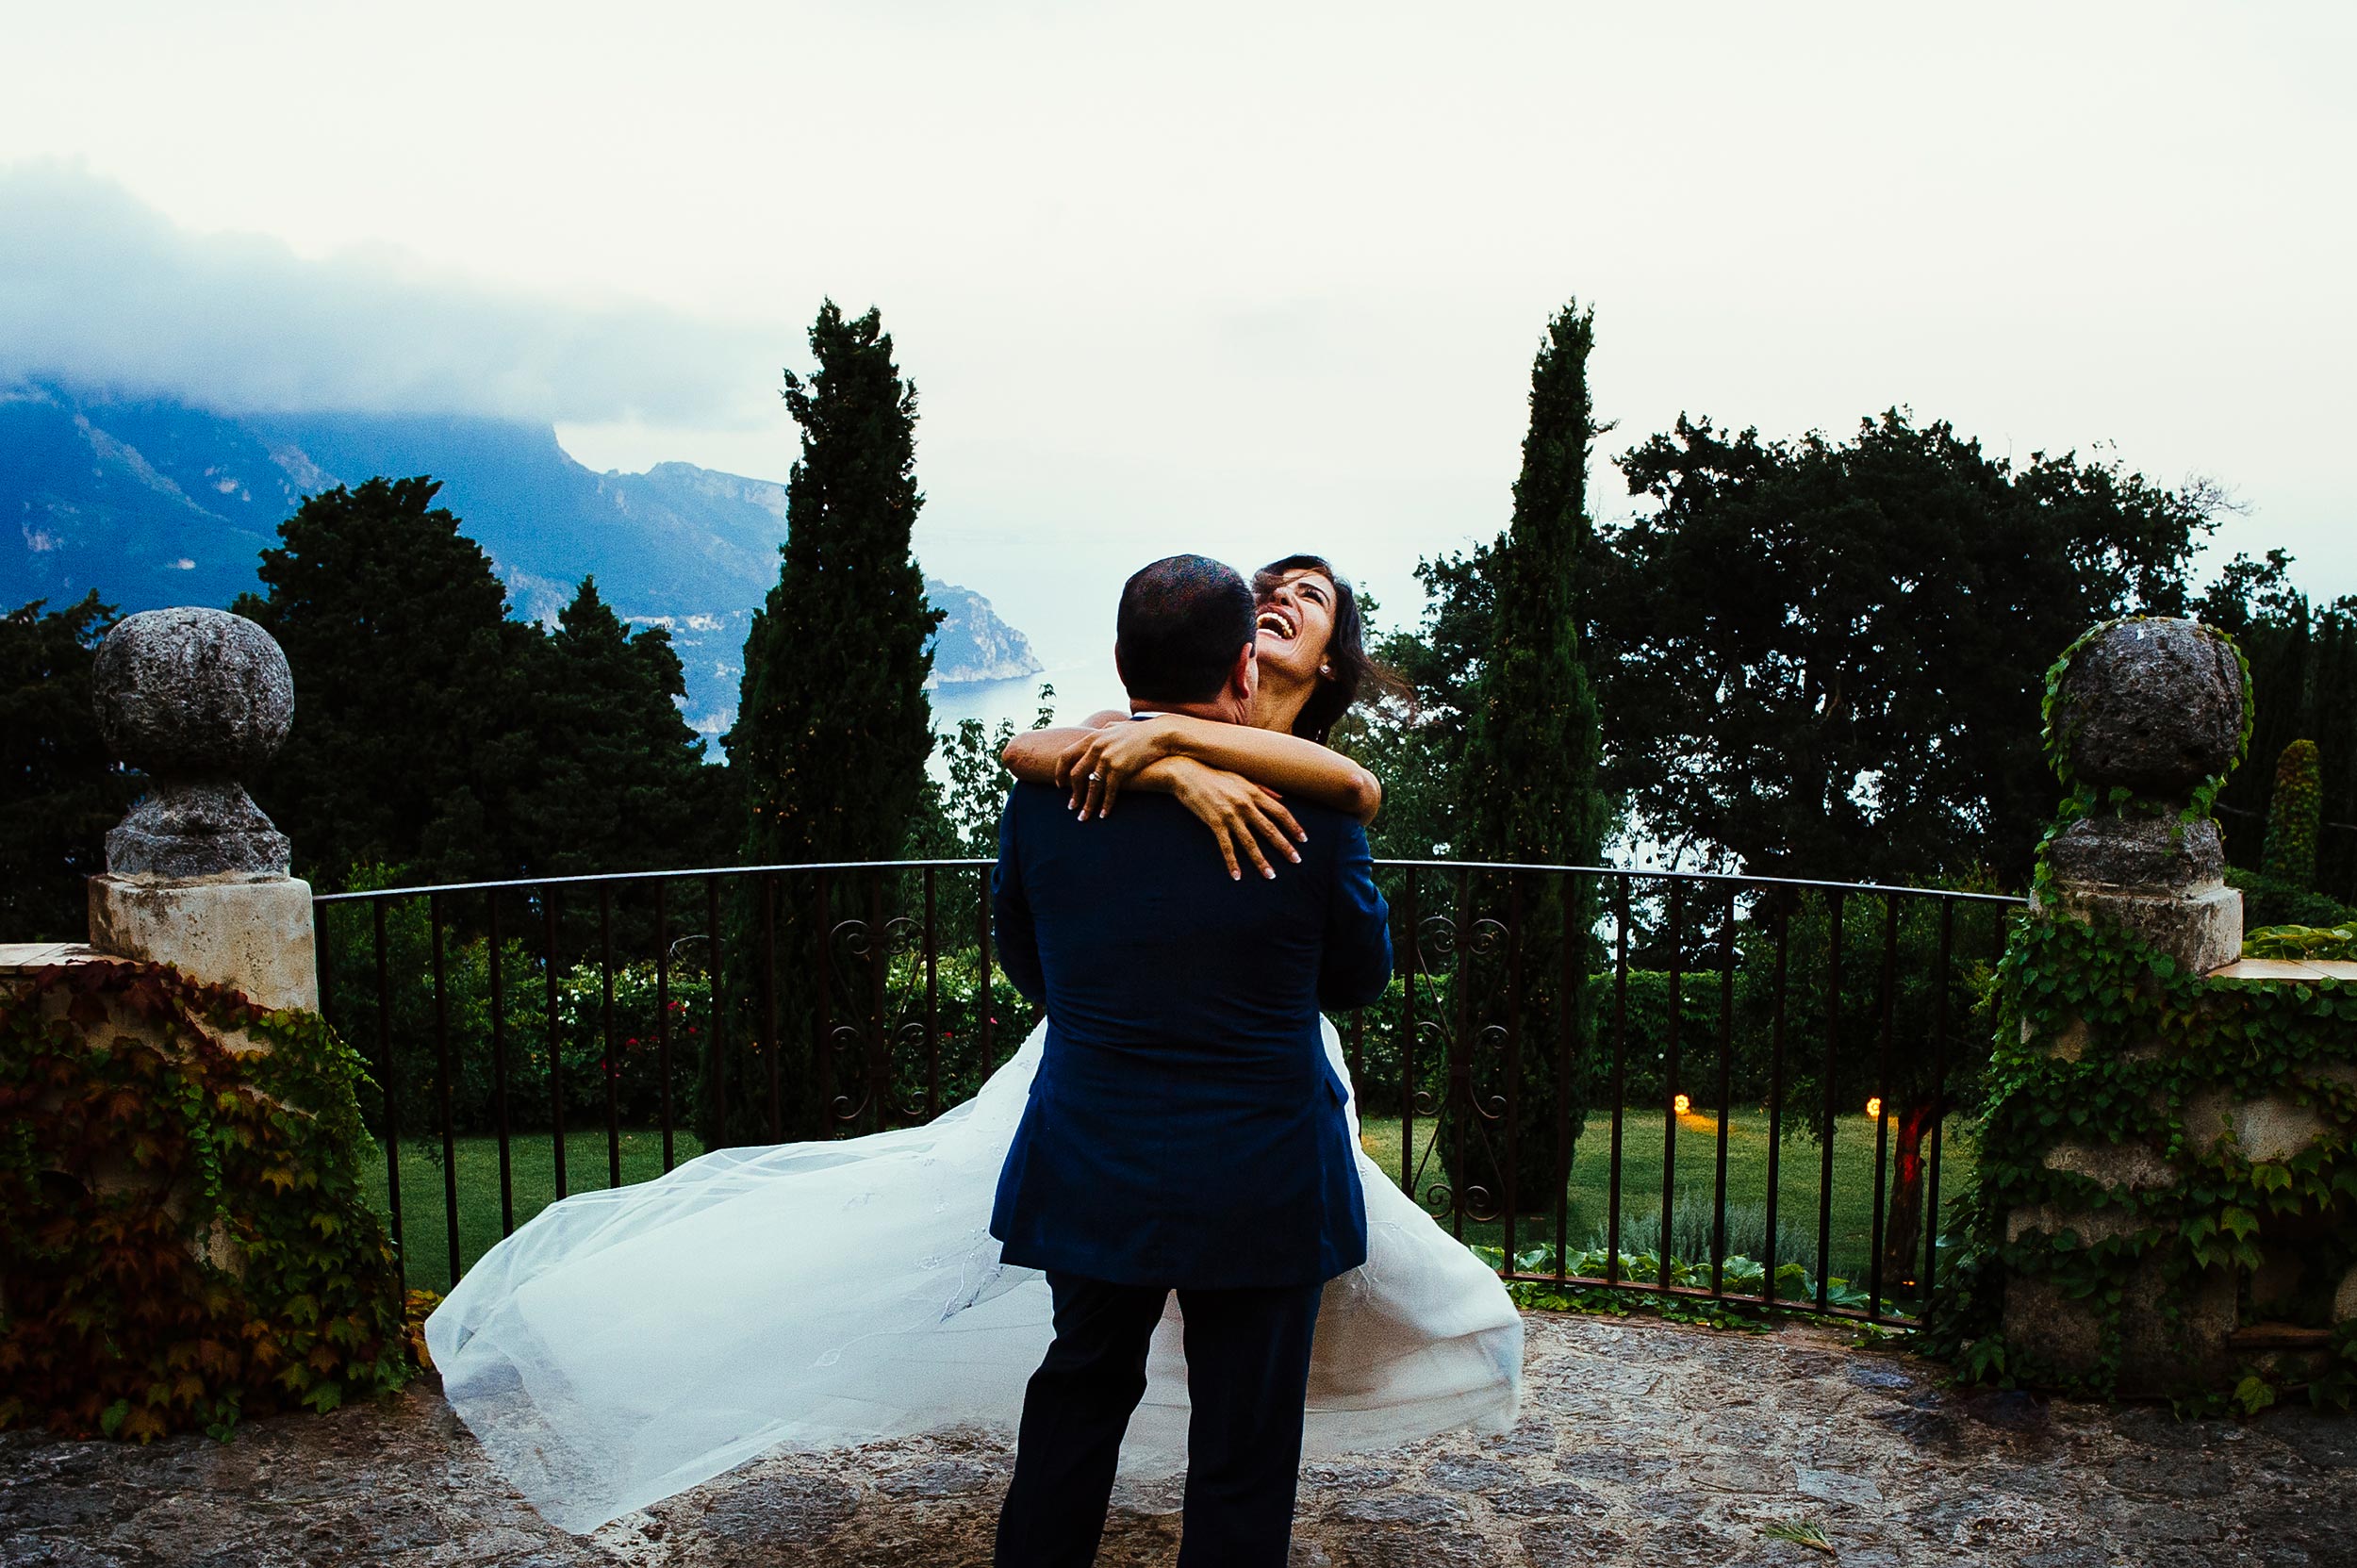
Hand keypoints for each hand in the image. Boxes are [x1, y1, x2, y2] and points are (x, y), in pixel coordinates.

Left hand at [1056, 720, 1176, 819]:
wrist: (1160, 734)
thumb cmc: (1140, 732)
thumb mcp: (1116, 727)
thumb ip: (1104, 731)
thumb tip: (1099, 732)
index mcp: (1092, 738)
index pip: (1066, 755)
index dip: (1060, 772)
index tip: (1060, 785)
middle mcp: (1096, 748)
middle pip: (1075, 774)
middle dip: (1072, 793)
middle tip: (1071, 806)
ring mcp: (1107, 758)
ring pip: (1091, 787)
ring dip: (1086, 804)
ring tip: (1083, 817)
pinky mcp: (1120, 769)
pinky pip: (1108, 791)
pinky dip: (1105, 805)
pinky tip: (1104, 814)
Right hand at [1164, 759, 1305, 881]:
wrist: (1187, 773)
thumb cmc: (1215, 775)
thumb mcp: (1241, 777)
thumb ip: (1263, 788)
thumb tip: (1282, 798)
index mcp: (1254, 792)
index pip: (1280, 812)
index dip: (1294, 826)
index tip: (1303, 839)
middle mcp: (1245, 805)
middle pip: (1270, 829)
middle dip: (1285, 847)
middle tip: (1296, 861)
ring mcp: (1230, 815)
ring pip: (1250, 842)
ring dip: (1261, 861)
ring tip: (1270, 875)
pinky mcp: (1214, 823)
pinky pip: (1226, 847)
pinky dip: (1232, 862)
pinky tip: (1237, 875)